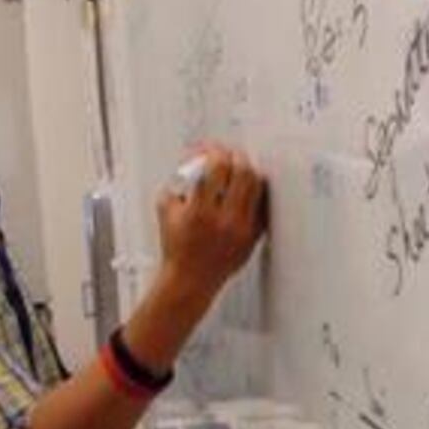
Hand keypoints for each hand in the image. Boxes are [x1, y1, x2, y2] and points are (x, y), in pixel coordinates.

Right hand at [155, 142, 267, 297]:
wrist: (190, 279)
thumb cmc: (177, 248)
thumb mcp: (166, 210)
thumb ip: (177, 181)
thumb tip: (194, 161)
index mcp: (200, 211)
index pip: (216, 166)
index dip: (214, 150)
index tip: (210, 149)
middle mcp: (225, 220)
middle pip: (243, 171)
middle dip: (234, 156)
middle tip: (227, 155)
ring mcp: (242, 229)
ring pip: (257, 186)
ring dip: (247, 171)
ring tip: (236, 170)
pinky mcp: (253, 237)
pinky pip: (262, 205)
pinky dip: (255, 192)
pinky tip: (245, 190)